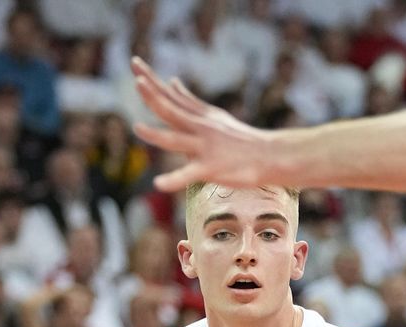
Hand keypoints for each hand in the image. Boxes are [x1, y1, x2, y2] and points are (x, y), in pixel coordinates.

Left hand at [131, 56, 273, 191]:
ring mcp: (205, 148)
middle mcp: (200, 128)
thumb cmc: (240, 138)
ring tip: (137, 128)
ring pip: (176, 140)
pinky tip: (158, 184)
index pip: (171, 96)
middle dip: (154, 97)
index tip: (134, 64)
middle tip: (138, 82)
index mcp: (199, 116)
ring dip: (157, 134)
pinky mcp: (211, 169)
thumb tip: (171, 82)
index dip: (152, 80)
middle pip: (172, 110)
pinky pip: (188, 175)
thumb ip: (189, 101)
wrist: (270, 155)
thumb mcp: (214, 115)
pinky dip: (173, 180)